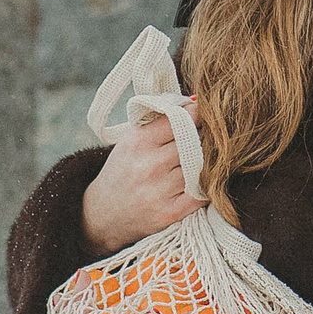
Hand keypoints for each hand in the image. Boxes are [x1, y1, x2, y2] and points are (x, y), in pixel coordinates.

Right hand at [80, 98, 200, 257]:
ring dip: (207, 162)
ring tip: (203, 160)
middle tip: (207, 137)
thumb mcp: (132, 139)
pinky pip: (202, 193)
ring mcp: (160, 190)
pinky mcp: (170, 212)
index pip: (180, 119)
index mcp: (138, 141)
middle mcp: (149, 165)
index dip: (196, 115)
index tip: (203, 115)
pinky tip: (201, 181)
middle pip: (194, 142)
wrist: (104, 212)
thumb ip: (160, 120)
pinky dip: (206, 185)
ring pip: (201, 166)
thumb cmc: (123, 170)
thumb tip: (196, 101)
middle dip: (204, 138)